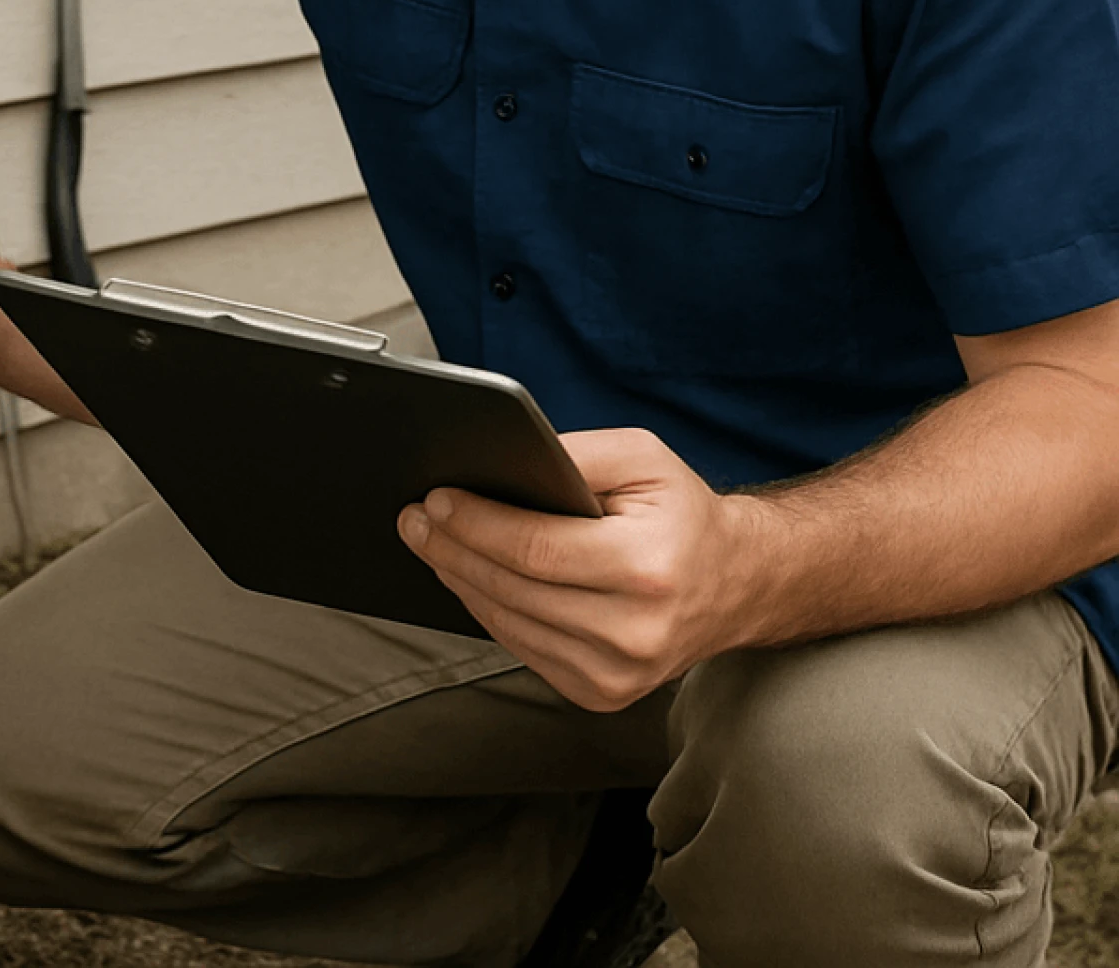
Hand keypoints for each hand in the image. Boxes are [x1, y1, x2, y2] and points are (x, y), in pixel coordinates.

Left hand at [398, 427, 765, 711]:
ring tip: (430, 543)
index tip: (434, 499)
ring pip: (509, 624)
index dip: (475, 524)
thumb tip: (505, 461)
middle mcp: (634, 632)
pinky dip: (489, 612)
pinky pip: (523, 649)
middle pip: (512, 589)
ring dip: (460, 582)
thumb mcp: (641, 458)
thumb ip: (575, 454)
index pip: (534, 549)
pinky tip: (468, 579)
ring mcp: (617, 675)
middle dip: (452, 549)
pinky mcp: (602, 694)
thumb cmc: (682, 513)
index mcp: (646, 570)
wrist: (735, 583)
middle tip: (414, 518)